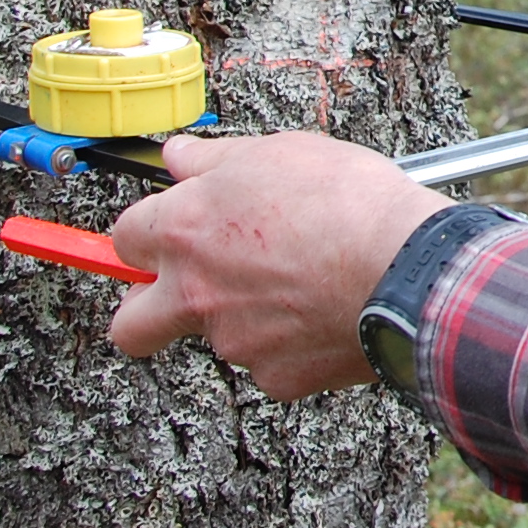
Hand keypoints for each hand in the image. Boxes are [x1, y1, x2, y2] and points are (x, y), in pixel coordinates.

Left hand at [106, 131, 446, 400]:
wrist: (402, 266)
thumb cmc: (346, 201)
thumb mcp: (277, 151)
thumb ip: (214, 159)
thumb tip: (177, 155)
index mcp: (185, 230)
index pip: (125, 238)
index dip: (147, 233)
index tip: (167, 231)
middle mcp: (195, 293)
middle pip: (131, 325)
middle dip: (143, 312)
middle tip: (182, 292)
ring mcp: (233, 341)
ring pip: (218, 337)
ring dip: (244, 316)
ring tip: (302, 283)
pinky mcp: (276, 376)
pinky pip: (271, 362)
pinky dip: (292, 342)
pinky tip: (326, 312)